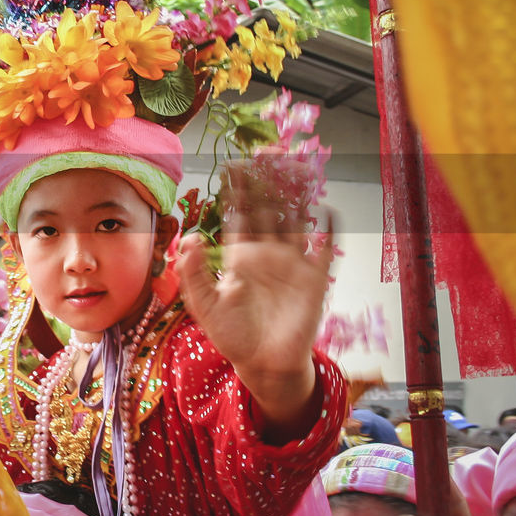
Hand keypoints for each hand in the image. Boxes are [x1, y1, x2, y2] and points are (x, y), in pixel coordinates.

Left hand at [177, 161, 334, 433]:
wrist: (264, 364)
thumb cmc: (232, 334)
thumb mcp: (204, 305)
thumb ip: (193, 273)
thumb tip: (187, 238)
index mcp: (240, 254)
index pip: (241, 213)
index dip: (240, 189)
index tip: (236, 163)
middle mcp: (268, 252)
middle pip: (271, 207)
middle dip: (271, 180)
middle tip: (270, 150)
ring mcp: (293, 263)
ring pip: (296, 220)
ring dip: (298, 195)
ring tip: (298, 166)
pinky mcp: (314, 279)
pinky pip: (324, 249)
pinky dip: (327, 231)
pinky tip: (327, 211)